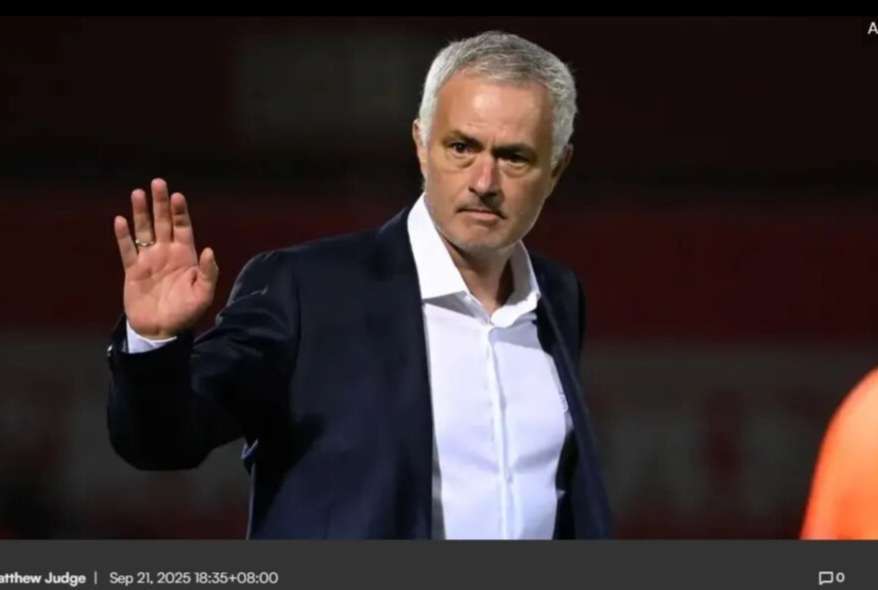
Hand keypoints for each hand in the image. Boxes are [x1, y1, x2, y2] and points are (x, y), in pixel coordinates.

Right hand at [113, 178, 217, 338]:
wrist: (161, 331)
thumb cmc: (186, 313)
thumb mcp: (203, 294)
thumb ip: (208, 272)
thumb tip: (208, 249)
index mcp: (185, 256)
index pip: (183, 227)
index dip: (180, 212)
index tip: (178, 196)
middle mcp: (166, 253)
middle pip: (163, 222)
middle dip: (161, 203)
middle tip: (158, 182)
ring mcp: (149, 260)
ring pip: (144, 230)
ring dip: (141, 212)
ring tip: (138, 193)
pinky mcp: (133, 270)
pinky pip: (127, 249)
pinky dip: (123, 235)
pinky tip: (120, 220)